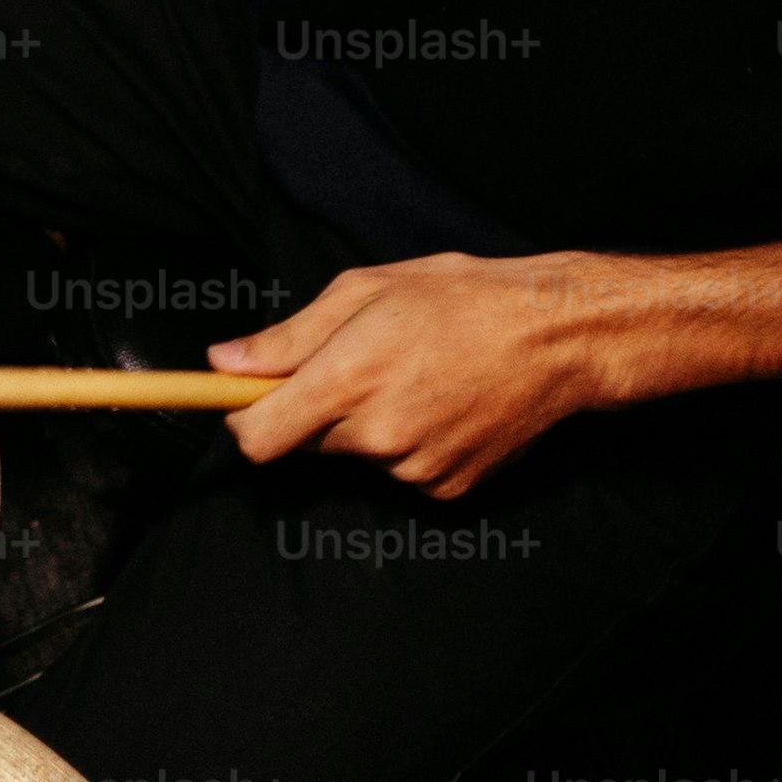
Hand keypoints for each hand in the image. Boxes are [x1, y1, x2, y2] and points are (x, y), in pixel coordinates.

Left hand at [211, 256, 621, 499]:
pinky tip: (442, 403)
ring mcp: (414, 468)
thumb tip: (224, 362)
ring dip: (367, 424)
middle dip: (318, 408)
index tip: (246, 401)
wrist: (556, 337)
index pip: (258, 438)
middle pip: (307, 441)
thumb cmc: (461, 298)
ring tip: (415, 375)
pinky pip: (400, 470)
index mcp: (349, 380)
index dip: (241, 421)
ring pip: (357, 454)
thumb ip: (288, 336)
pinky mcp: (446, 489)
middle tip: (363, 361)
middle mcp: (377, 435)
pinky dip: (409, 442)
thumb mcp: (364, 291)